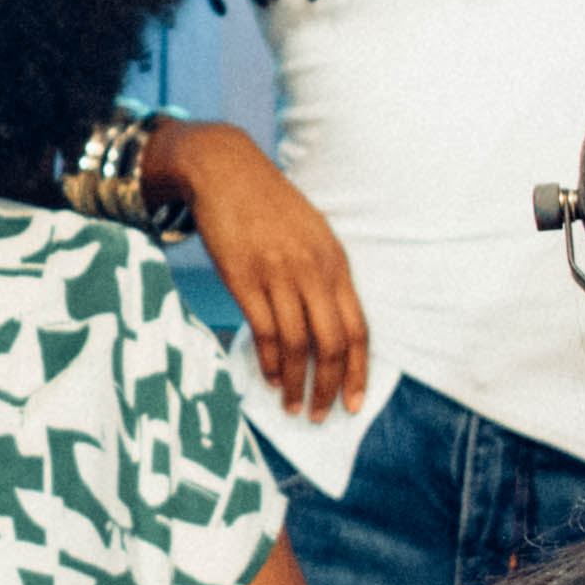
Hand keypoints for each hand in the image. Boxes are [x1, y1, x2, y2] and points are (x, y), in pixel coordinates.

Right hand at [151, 123, 370, 424]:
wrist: (226, 170)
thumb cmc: (270, 206)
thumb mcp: (312, 235)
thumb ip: (323, 277)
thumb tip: (327, 329)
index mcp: (335, 262)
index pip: (357, 329)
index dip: (358, 371)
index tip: (355, 403)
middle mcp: (313, 271)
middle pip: (330, 343)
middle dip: (328, 387)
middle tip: (320, 414)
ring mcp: (278, 274)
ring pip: (296, 343)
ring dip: (296, 382)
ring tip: (292, 406)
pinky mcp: (244, 277)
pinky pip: (262, 331)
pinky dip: (269, 361)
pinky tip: (269, 378)